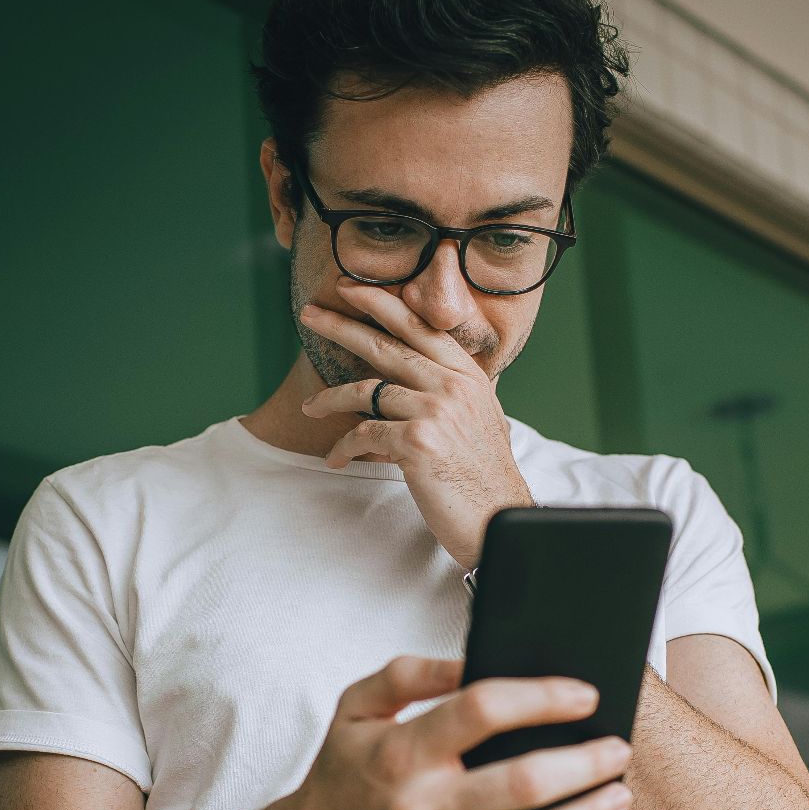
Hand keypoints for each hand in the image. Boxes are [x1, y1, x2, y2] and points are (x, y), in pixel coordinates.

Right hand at [265, 656, 633, 809]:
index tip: (583, 693)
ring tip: (619, 792)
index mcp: (400, 750)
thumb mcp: (356, 709)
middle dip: (585, 760)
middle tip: (619, 745)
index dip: (542, 697)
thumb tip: (472, 660)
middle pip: (525, 780)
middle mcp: (420, 805)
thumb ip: (410, 674)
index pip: (483, 709)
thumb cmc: (341, 775)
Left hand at [298, 283, 531, 569]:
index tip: (352, 290)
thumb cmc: (483, 477)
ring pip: (367, 390)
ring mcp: (436, 411)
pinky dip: (344, 446)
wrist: (498, 519)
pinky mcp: (417, 442)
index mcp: (468, 376)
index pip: (420, 327)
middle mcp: (453, 386)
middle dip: (342, 326)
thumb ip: (448, 394)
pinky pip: (364, 433)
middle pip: (387, 345)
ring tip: (310, 406)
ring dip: (331, 399)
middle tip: (311, 313)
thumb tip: (406, 386)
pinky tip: (335, 458)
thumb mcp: (477, 421)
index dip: (383, 304)